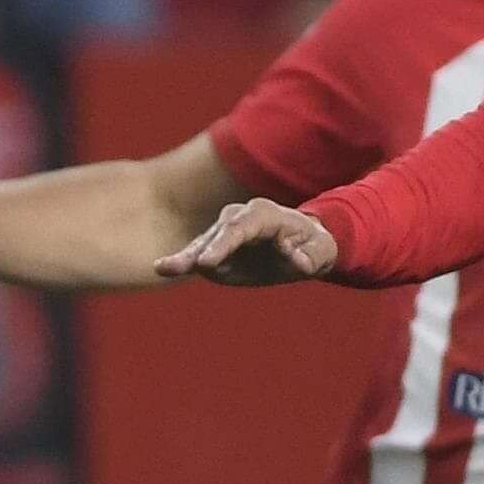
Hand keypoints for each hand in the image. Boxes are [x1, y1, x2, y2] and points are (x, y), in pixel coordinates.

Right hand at [158, 199, 338, 285]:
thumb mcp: (321, 252)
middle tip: (177, 268)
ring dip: (184, 258)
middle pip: (216, 234)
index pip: (240, 227)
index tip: (206, 263)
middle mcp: (239, 217)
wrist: (302, 244)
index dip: (222, 245)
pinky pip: (198, 256)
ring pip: (203, 245)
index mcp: (265, 214)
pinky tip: (161, 268)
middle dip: (199, 250)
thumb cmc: (314, 246)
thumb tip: (297, 262)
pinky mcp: (216, 247)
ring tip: (163, 269)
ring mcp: (224, 231)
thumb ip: (311, 257)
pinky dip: (182, 263)